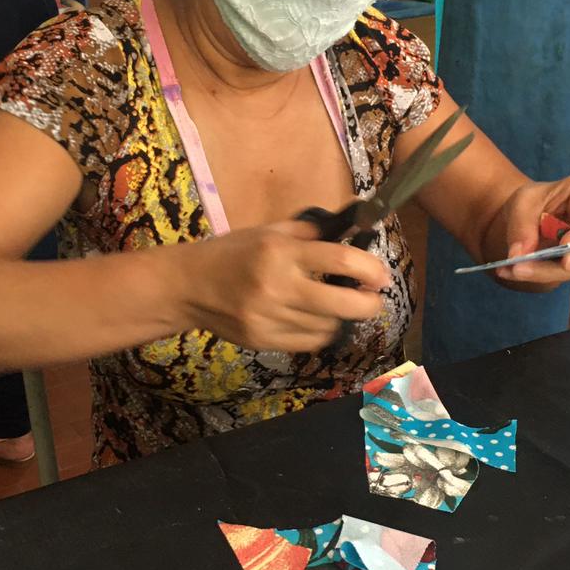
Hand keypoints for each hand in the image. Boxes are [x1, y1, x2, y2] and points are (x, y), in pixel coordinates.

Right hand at [176, 218, 390, 352]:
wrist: (188, 286)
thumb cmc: (232, 252)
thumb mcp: (269, 231)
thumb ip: (311, 232)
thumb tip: (353, 226)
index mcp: (281, 252)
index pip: (341, 260)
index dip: (371, 269)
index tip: (381, 275)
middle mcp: (278, 286)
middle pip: (344, 304)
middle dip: (369, 303)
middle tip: (373, 297)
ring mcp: (270, 318)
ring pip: (329, 327)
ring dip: (342, 317)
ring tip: (338, 305)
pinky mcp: (264, 341)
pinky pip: (310, 343)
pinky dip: (322, 332)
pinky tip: (318, 320)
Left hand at [494, 176, 569, 285]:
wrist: (530, 213)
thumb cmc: (534, 199)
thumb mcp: (523, 202)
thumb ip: (521, 225)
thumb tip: (519, 255)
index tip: (566, 244)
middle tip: (567, 265)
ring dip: (550, 272)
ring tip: (515, 269)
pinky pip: (564, 274)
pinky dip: (538, 275)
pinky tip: (510, 272)